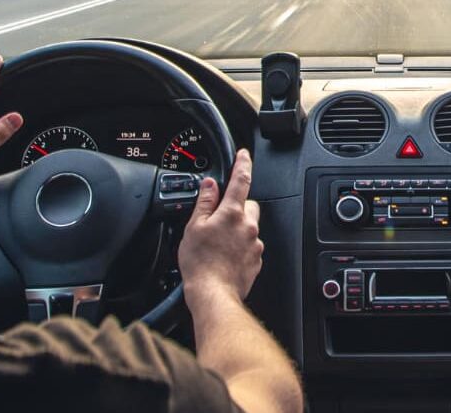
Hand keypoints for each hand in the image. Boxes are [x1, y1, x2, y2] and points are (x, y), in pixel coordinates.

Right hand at [178, 150, 262, 303]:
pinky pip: (250, 246)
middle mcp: (248, 226)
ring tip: (218, 243)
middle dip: (236, 207)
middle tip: (218, 219)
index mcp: (232, 213)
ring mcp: (254, 244)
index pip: (241, 179)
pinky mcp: (256, 260)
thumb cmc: (200, 264)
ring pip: (249, 227)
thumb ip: (204, 202)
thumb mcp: (194, 227)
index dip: (243, 163)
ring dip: (237, 229)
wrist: (213, 294)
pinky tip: (225, 256)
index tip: (244, 155)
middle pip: (248, 205)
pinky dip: (240, 247)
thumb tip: (209, 185)